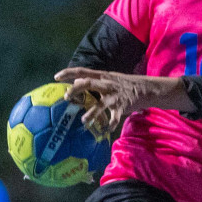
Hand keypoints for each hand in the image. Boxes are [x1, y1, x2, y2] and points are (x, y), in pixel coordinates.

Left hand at [52, 67, 190, 135]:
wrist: (146, 88)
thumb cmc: (122, 85)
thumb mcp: (108, 79)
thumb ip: (93, 81)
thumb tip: (75, 83)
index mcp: (102, 76)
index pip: (83, 71)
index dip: (69, 73)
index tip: (56, 77)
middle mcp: (107, 83)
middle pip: (89, 83)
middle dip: (76, 89)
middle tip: (66, 97)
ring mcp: (114, 95)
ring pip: (100, 103)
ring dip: (91, 112)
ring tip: (84, 121)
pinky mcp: (122, 106)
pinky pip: (114, 117)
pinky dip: (110, 124)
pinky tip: (106, 130)